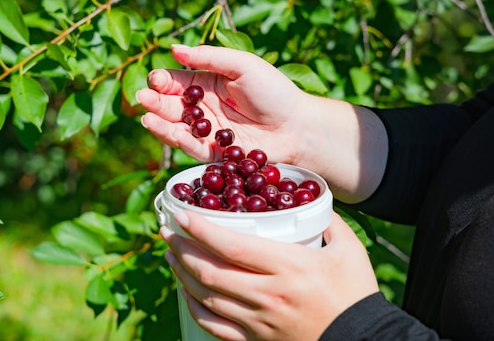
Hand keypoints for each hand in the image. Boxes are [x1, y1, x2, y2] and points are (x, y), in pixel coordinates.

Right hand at [137, 44, 387, 201]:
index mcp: (207, 83)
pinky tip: (161, 129)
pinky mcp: (213, 153)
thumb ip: (209, 57)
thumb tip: (173, 48)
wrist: (298, 126)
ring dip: (158, 121)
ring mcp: (207, 131)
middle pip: (171, 105)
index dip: (163, 80)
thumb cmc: (274, 91)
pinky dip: (175, 138)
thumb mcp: (242, 64)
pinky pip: (190, 146)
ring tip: (145, 115)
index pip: (176, 81)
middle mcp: (203, 108)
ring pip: (175, 126)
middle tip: (142, 98)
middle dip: (154, 101)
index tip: (156, 79)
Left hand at [160, 210, 378, 340]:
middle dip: (181, 248)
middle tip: (168, 231)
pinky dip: (194, 308)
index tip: (181, 214)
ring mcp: (259, 321)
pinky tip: (186, 292)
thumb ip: (328, 220)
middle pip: (210, 270)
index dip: (200, 229)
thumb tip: (308, 197)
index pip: (231, 244)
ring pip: (206, 297)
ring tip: (171, 256)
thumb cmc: (356, 295)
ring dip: (182, 274)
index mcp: (289, 267)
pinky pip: (215, 326)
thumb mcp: (349, 251)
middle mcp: (268, 294)